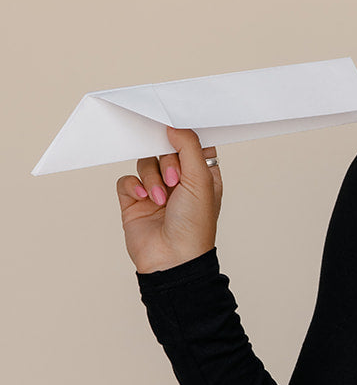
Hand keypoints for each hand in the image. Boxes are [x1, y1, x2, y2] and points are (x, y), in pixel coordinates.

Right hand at [117, 126, 222, 273]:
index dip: (185, 135)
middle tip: (175, 179)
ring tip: (161, 199)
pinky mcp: (133, 201)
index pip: (193, 144)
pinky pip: (126, 179)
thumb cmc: (194, 225)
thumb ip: (189, 146)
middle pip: (165, 149)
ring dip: (152, 177)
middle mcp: (179, 181)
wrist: (171, 260)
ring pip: (145, 162)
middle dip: (168, 161)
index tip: (176, 124)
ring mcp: (155, 191)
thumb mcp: (200, 180)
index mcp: (201, 176)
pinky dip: (133, 186)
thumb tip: (174, 124)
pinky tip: (143, 199)